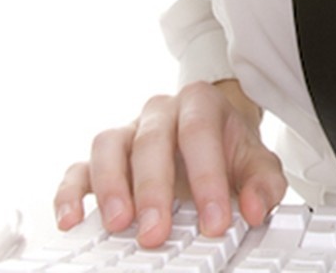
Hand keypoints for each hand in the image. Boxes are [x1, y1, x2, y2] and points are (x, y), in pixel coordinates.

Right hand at [53, 80, 287, 247]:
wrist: (215, 132)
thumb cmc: (231, 149)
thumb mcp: (258, 163)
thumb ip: (263, 184)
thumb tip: (254, 209)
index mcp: (200, 104)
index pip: (199, 134)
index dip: (206, 179)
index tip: (214, 222)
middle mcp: (160, 112)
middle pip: (150, 141)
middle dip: (153, 191)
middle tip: (157, 232)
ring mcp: (129, 131)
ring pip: (108, 146)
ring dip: (110, 187)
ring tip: (119, 224)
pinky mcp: (104, 157)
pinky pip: (78, 168)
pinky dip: (71, 193)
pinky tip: (72, 219)